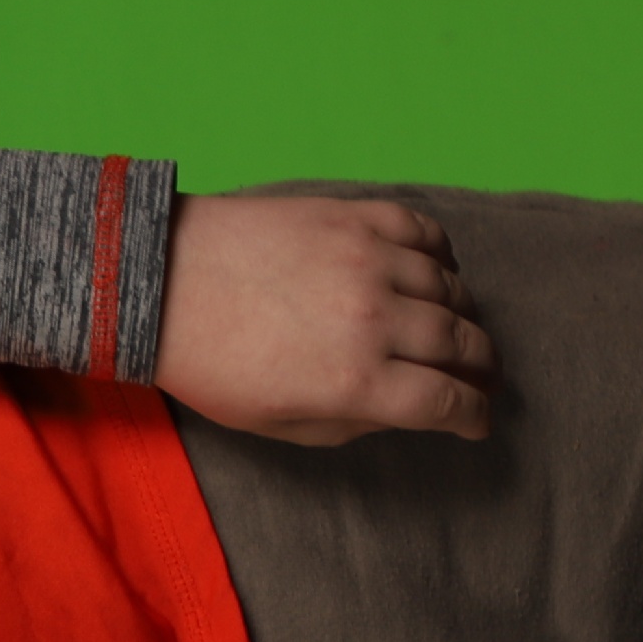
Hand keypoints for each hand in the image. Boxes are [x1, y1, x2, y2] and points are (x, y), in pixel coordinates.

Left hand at [154, 195, 497, 444]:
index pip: (446, 402)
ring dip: (463, 313)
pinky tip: (434, 271)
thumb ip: (346, 425)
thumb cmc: (208, 363)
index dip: (473, 415)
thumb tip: (397, 412)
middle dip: (482, 366)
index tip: (477, 419)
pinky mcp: (353, 217)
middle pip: (463, 344)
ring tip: (454, 327)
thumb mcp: (273, 423)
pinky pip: (425, 232)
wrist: (159, 281)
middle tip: (480, 375)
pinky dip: (441, 254)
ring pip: (452, 288)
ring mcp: (367, 260)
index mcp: (353, 381)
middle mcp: (373, 319)